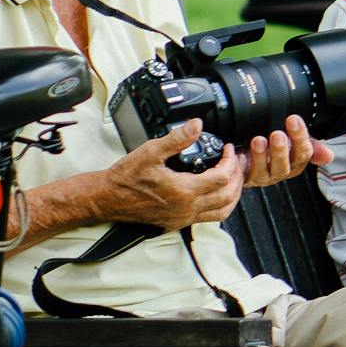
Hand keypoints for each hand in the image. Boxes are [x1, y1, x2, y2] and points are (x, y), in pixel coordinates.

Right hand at [103, 123, 245, 229]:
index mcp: (183, 191)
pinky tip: (216, 191)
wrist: (108, 198)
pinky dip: (220, 205)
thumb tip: (196, 125)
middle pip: (227, 196)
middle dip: (237, 177)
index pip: (222, 178)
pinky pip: (209, 218)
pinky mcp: (178, 222)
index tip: (227, 149)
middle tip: (235, 161)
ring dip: (233, 194)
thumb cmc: (126, 178)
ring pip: (222, 211)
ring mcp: (183, 218)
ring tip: (234, 177)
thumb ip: (176, 138)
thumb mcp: (150, 152)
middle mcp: (186, 209)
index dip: (229, 161)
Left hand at [240, 112, 329, 186]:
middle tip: (277, 134)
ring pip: (265, 170)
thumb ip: (311, 145)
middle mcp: (280, 170)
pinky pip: (244, 173)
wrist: (249, 150)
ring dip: (261, 155)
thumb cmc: (273, 144)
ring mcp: (263, 175)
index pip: (303, 153)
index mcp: (296, 161)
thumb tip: (329, 155)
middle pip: (285, 165)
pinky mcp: (245, 177)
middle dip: (281, 150)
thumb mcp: (294, 140)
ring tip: (258, 140)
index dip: (300, 138)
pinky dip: (242, 161)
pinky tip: (241, 150)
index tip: (293, 120)